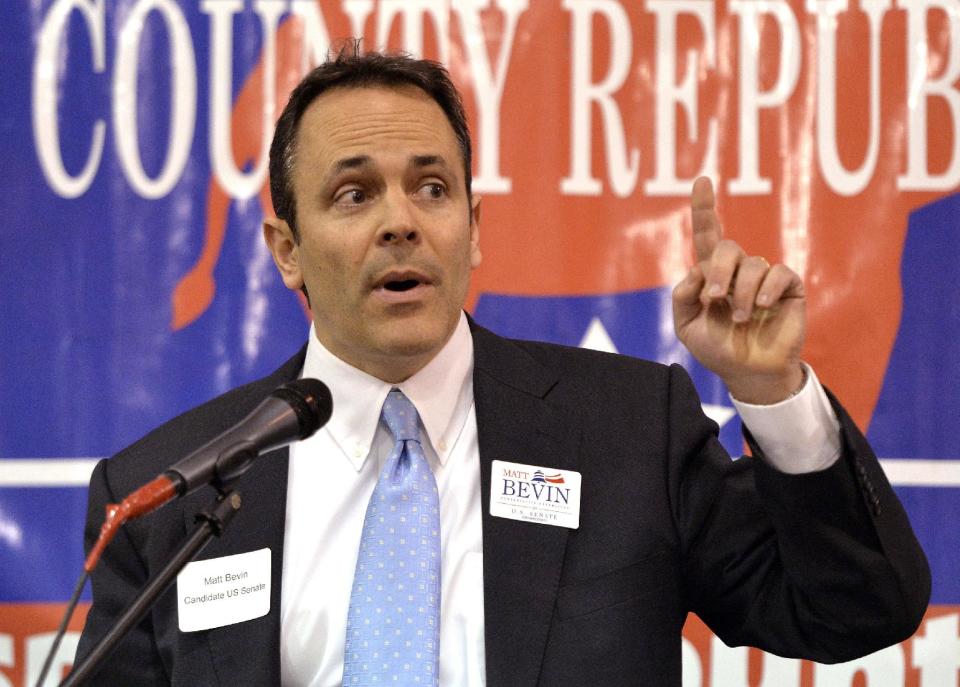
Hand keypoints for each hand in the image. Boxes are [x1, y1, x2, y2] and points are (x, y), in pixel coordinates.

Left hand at [672, 177, 805, 403]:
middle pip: (727, 249)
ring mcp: (764, 279)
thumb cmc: (718, 350)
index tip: (701, 180)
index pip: (708, 236)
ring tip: (742, 319)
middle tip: (716, 299)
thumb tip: (696, 271)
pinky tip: (761, 307)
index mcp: (712, 275)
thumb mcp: (687, 326)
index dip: (704, 208)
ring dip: (742, 293)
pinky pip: (778, 274)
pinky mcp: (789, 288)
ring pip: (752, 265)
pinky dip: (766, 290)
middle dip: (719, 272)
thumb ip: (682, 296)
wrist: (749, 374)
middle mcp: (738, 271)